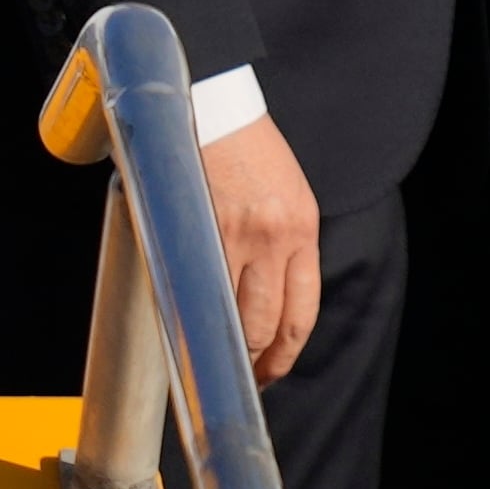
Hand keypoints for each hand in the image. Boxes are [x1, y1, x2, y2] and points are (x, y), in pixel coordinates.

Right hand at [195, 115, 321, 385]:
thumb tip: (262, 299)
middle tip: (240, 380)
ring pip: (233, 318)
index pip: (302, 311)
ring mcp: (239, 238)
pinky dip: (192, 318)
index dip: (285, 353)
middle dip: (254, 363)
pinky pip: (198, 291)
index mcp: (303, 229)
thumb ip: (281, 245)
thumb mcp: (286, 197)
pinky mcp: (203, 232)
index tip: (271, 372)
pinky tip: (187, 331)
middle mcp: (278, 238)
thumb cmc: (247, 153)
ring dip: (224, 350)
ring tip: (212, 365)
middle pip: (267, 326)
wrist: (216, 108)